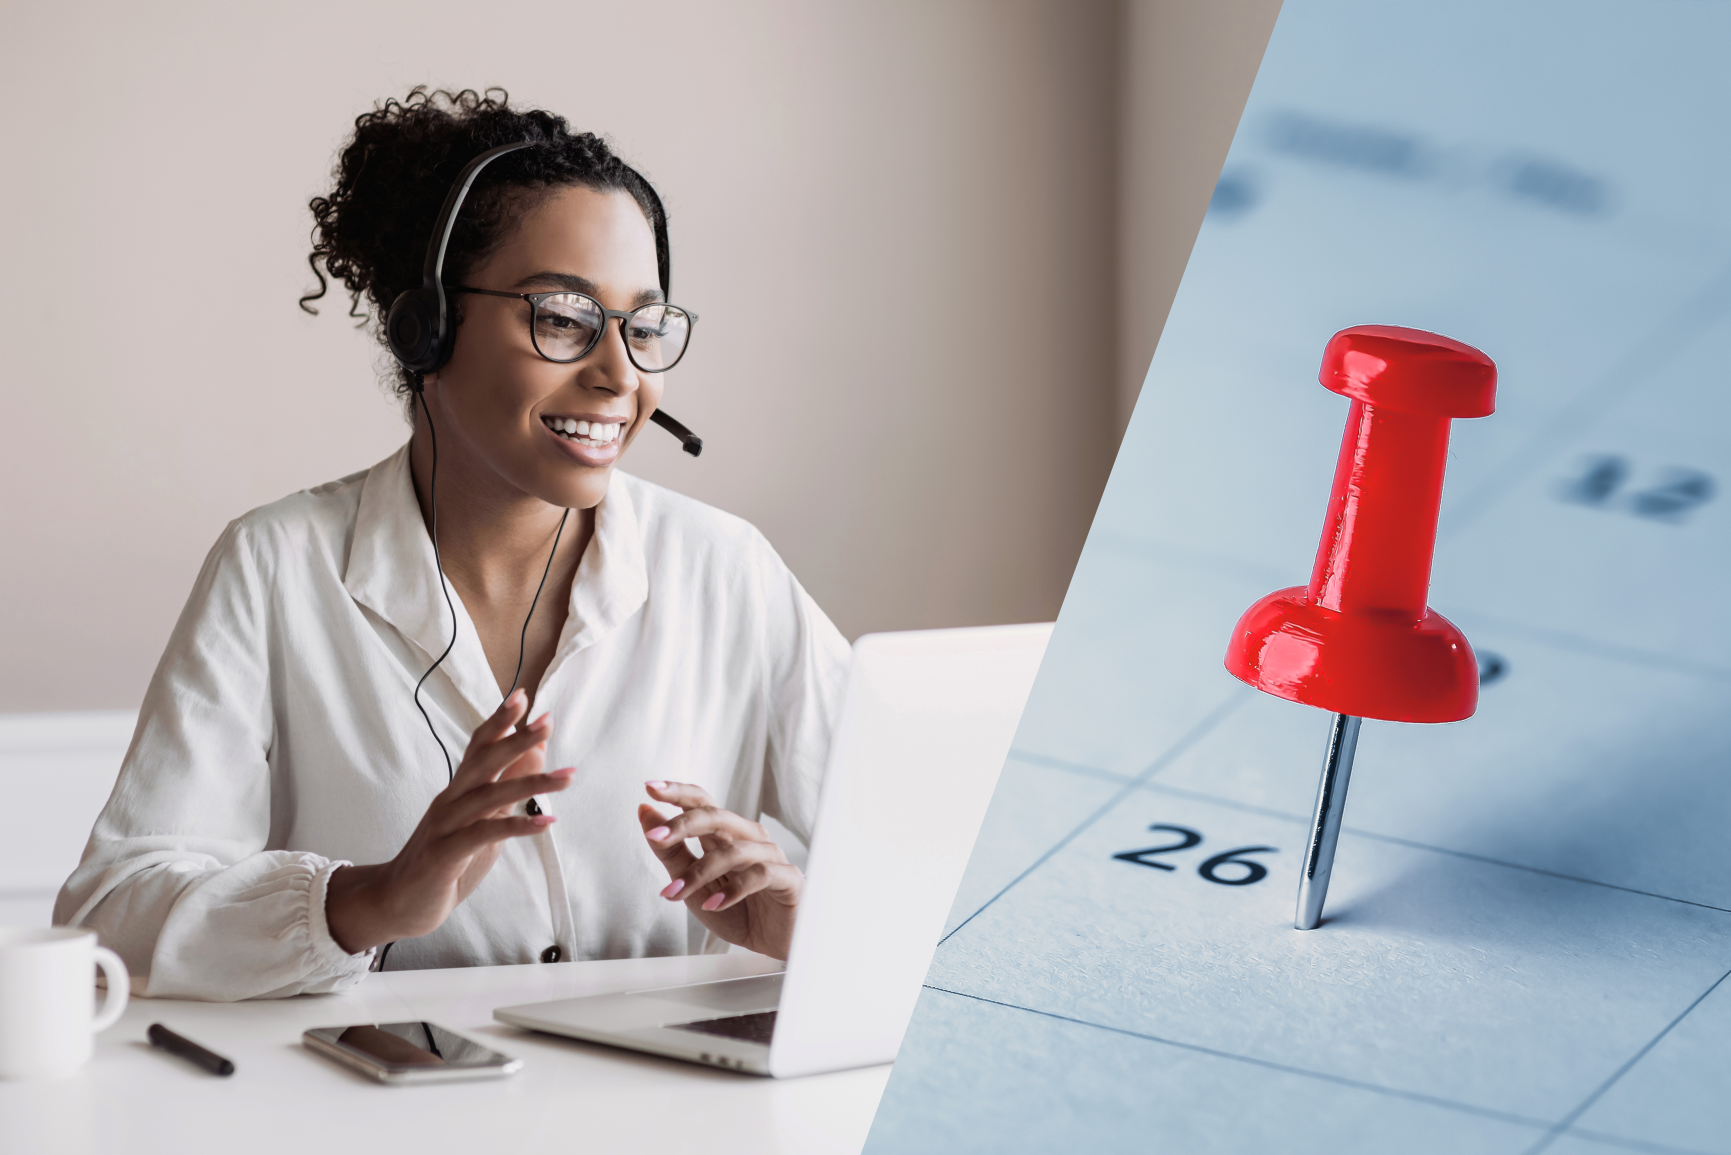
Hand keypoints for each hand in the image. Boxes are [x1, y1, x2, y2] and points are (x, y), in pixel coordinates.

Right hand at [326, 689, 573, 953]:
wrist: (396, 904)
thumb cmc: (443, 862)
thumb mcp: (480, 824)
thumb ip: (505, 792)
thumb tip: (536, 756)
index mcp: (458, 792)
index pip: (479, 748)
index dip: (500, 723)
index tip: (525, 698)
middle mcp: (450, 802)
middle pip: (483, 761)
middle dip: (516, 739)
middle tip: (547, 721)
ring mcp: (445, 827)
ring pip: (489, 796)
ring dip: (531, 784)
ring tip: (568, 776)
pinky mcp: (444, 855)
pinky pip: (484, 835)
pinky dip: (517, 826)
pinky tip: (546, 821)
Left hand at [638, 782, 802, 959]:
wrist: (770, 944)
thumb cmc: (736, 911)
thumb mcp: (693, 886)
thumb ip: (671, 852)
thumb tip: (645, 812)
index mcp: (725, 834)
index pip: (702, 803)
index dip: (678, 793)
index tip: (650, 788)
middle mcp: (748, 838)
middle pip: (716, 817)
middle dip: (683, 824)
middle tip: (656, 838)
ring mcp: (770, 856)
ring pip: (733, 850)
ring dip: (699, 872)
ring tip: (676, 892)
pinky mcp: (788, 878)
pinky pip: (759, 875)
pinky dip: (732, 891)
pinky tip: (713, 904)